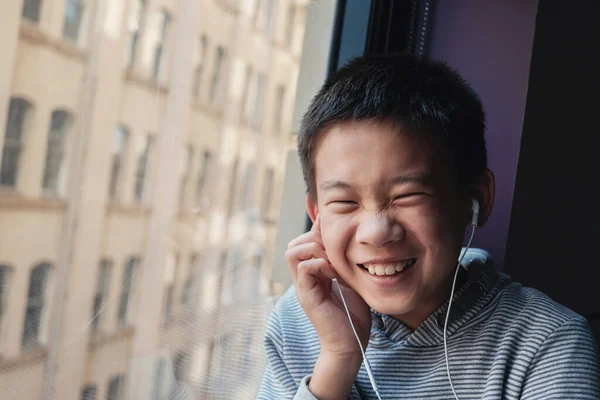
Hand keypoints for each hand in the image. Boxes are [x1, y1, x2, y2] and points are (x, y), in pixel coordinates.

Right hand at [285, 215, 371, 358]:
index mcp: (313, 273)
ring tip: (332, 263)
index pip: (305, 241)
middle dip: (314, 239)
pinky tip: (333, 273)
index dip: (317, 232)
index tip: (337, 234)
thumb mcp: (350, 280)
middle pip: (294, 244)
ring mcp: (303, 287)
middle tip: (334, 253)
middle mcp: (304, 278)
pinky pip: (303, 268)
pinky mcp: (307, 296)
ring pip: (293, 251)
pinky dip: (318, 264)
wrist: (350, 344)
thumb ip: (344, 263)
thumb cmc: (353, 315)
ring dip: (314, 250)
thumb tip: (351, 242)